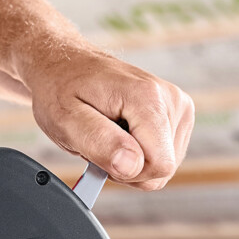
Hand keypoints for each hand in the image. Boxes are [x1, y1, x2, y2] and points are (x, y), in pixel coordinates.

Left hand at [20, 46, 194, 190]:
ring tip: (107, 136)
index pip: (160, 164)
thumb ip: (100, 143)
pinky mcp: (175, 114)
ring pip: (164, 165)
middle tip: (100, 144)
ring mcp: (177, 106)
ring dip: (131, 161)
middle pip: (163, 167)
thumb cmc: (62, 91)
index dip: (126, 171)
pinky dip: (137, 154)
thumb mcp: (67, 121)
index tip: (100, 153)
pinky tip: (118, 135)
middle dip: (127, 168)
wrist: (65, 66)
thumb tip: (131, 165)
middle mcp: (171, 99)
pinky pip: (162, 156)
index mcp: (149, 99)